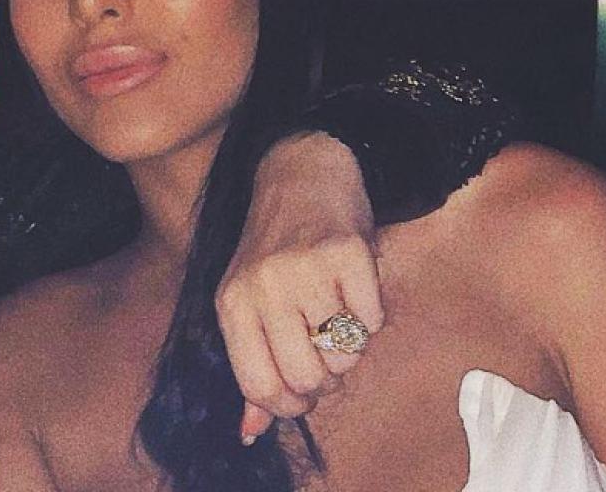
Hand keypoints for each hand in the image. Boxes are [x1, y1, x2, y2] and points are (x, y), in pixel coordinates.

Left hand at [215, 132, 385, 442]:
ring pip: (343, 354)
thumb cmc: (273, 251)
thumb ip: (252, 367)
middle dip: (326, 379)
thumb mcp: (248, 304)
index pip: (259, 386)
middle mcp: (263, 288)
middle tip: (326, 350)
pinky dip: (372, 315)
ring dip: (350, 347)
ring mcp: (304, 270)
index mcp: (232, 305)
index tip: (303, 394)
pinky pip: (373, 320)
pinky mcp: (347, 253)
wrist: (300, 174)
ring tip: (338, 313)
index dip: (289, 405)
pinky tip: (355, 289)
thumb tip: (250, 432)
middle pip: (306, 377)